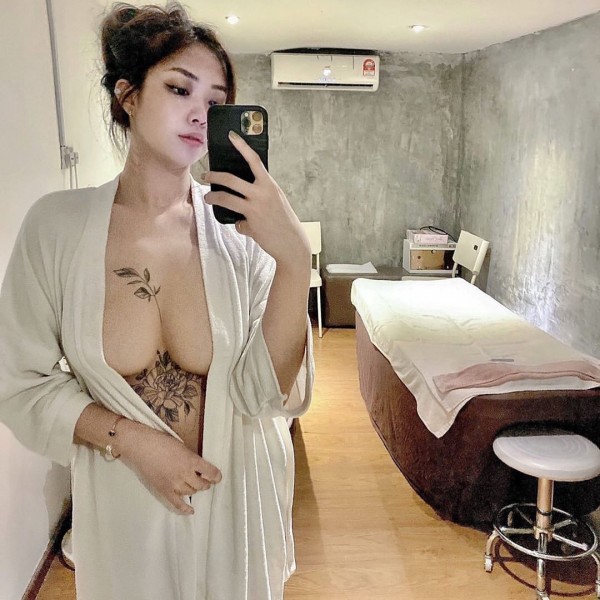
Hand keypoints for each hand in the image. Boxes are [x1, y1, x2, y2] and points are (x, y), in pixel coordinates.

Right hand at [116, 421, 221, 514]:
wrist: (141, 447)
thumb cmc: (161, 441)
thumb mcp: (182, 446)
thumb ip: (191, 458)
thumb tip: (198, 467)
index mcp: (191, 460)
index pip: (210, 472)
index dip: (216, 476)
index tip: (217, 477)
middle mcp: (185, 474)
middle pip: (201, 485)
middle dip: (205, 483)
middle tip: (205, 480)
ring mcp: (174, 484)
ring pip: (190, 492)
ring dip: (195, 490)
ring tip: (195, 486)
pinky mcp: (163, 490)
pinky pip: (176, 503)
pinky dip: (185, 508)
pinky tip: (191, 511)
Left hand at [202, 131, 310, 268]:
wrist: (292, 243)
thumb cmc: (284, 221)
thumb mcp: (276, 201)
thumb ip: (261, 194)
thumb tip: (243, 195)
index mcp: (270, 185)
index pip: (254, 160)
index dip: (242, 147)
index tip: (231, 136)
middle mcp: (262, 193)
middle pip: (231, 179)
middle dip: (215, 176)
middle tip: (206, 175)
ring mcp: (255, 208)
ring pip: (226, 198)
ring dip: (213, 197)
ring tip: (208, 197)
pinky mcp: (250, 223)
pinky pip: (237, 222)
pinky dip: (240, 225)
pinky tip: (245, 227)